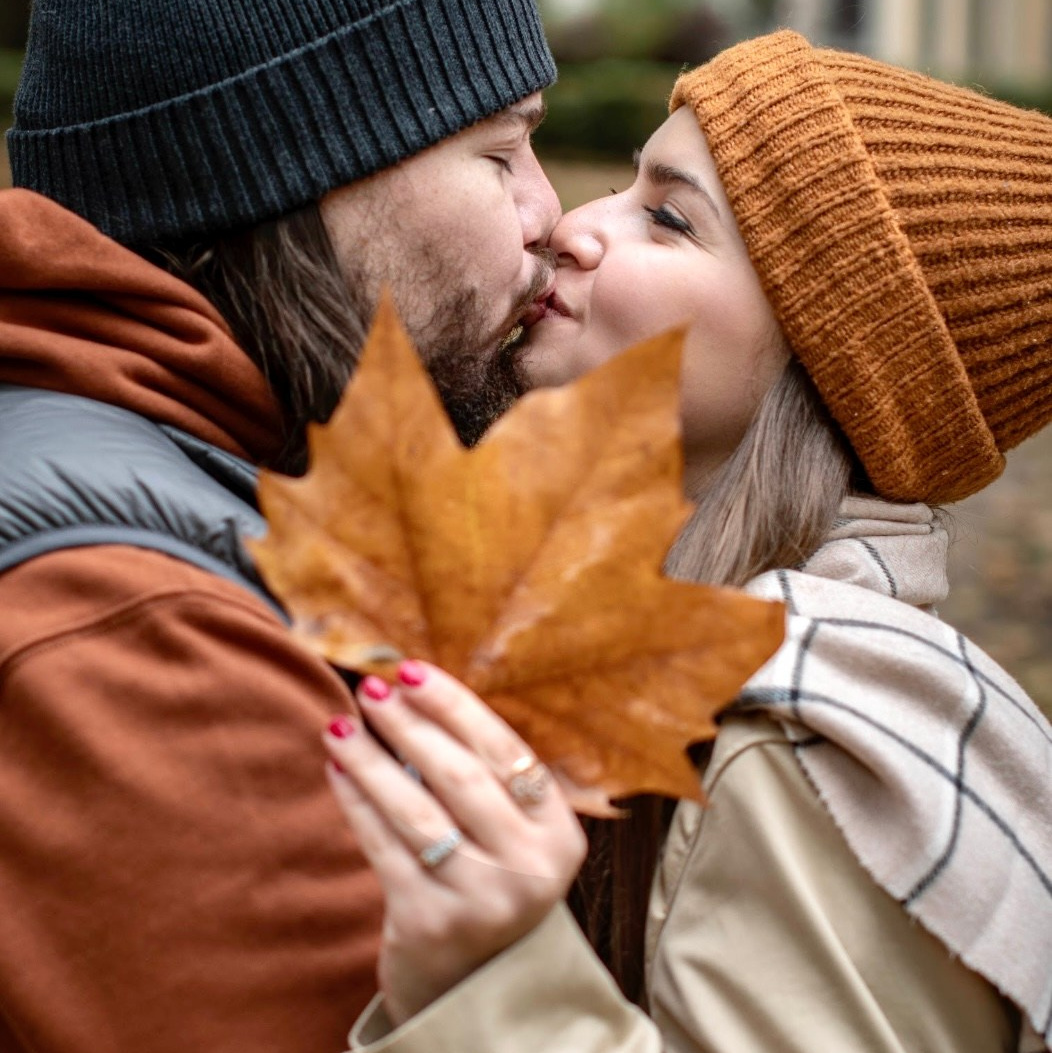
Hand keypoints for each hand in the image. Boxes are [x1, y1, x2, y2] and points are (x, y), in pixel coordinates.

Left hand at [323, 662, 586, 1025]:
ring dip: (372, 760)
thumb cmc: (489, 876)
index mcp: (560, 833)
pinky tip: (338, 769)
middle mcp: (530, 868)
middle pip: (460, 776)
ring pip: (416, 810)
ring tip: (341, 724)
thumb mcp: (512, 832)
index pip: (504, 751)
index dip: (454, 706)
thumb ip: (484, 775)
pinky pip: (383, 847)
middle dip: (409, 725)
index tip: (412, 671)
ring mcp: (481, 899)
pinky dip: (357, 802)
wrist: (475, 978)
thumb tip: (413, 692)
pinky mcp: (430, 922)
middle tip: (372, 688)